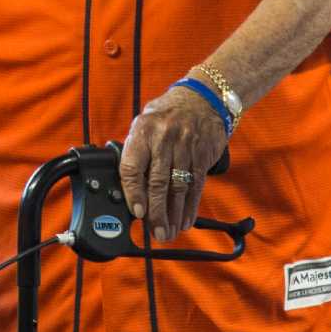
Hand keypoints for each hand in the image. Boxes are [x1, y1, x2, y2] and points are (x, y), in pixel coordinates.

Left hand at [120, 84, 229, 242]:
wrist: (202, 98)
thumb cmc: (166, 116)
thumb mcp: (144, 125)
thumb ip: (135, 152)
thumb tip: (127, 188)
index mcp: (143, 131)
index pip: (133, 167)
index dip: (134, 193)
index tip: (137, 212)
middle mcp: (165, 139)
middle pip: (158, 182)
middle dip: (156, 212)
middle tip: (155, 233)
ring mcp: (186, 147)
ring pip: (179, 187)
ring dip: (174, 214)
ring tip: (169, 232)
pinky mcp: (203, 155)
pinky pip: (197, 185)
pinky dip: (191, 206)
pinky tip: (186, 220)